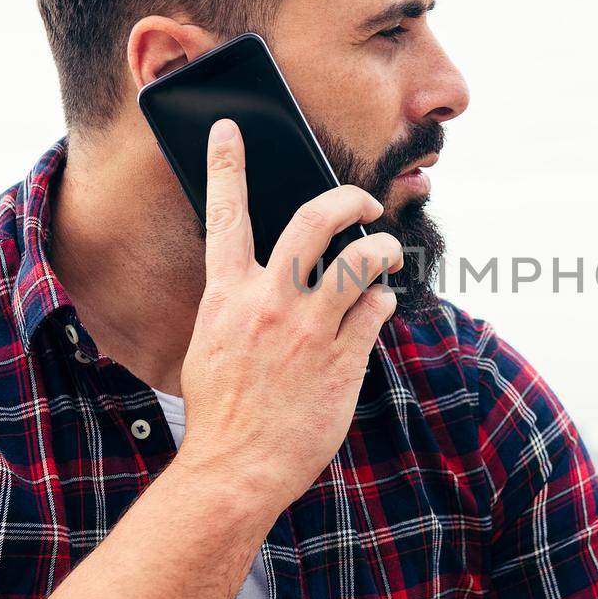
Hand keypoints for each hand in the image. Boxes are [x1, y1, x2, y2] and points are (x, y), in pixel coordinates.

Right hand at [174, 117, 403, 511]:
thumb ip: (237, 303)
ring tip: (386, 255)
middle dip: (349, 198)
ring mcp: (310, 328)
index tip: (230, 129)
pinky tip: (375, 311)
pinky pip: (377, 309)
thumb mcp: (211, 343)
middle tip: (365, 203)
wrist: (236, 469)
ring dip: (382, 250)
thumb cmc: (223, 410)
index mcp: (227, 294)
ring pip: (363, 260)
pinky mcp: (343, 357)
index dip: (227, 164)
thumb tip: (262, 275)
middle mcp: (270, 301)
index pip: (225, 213)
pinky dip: (381, 303)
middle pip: (317, 219)